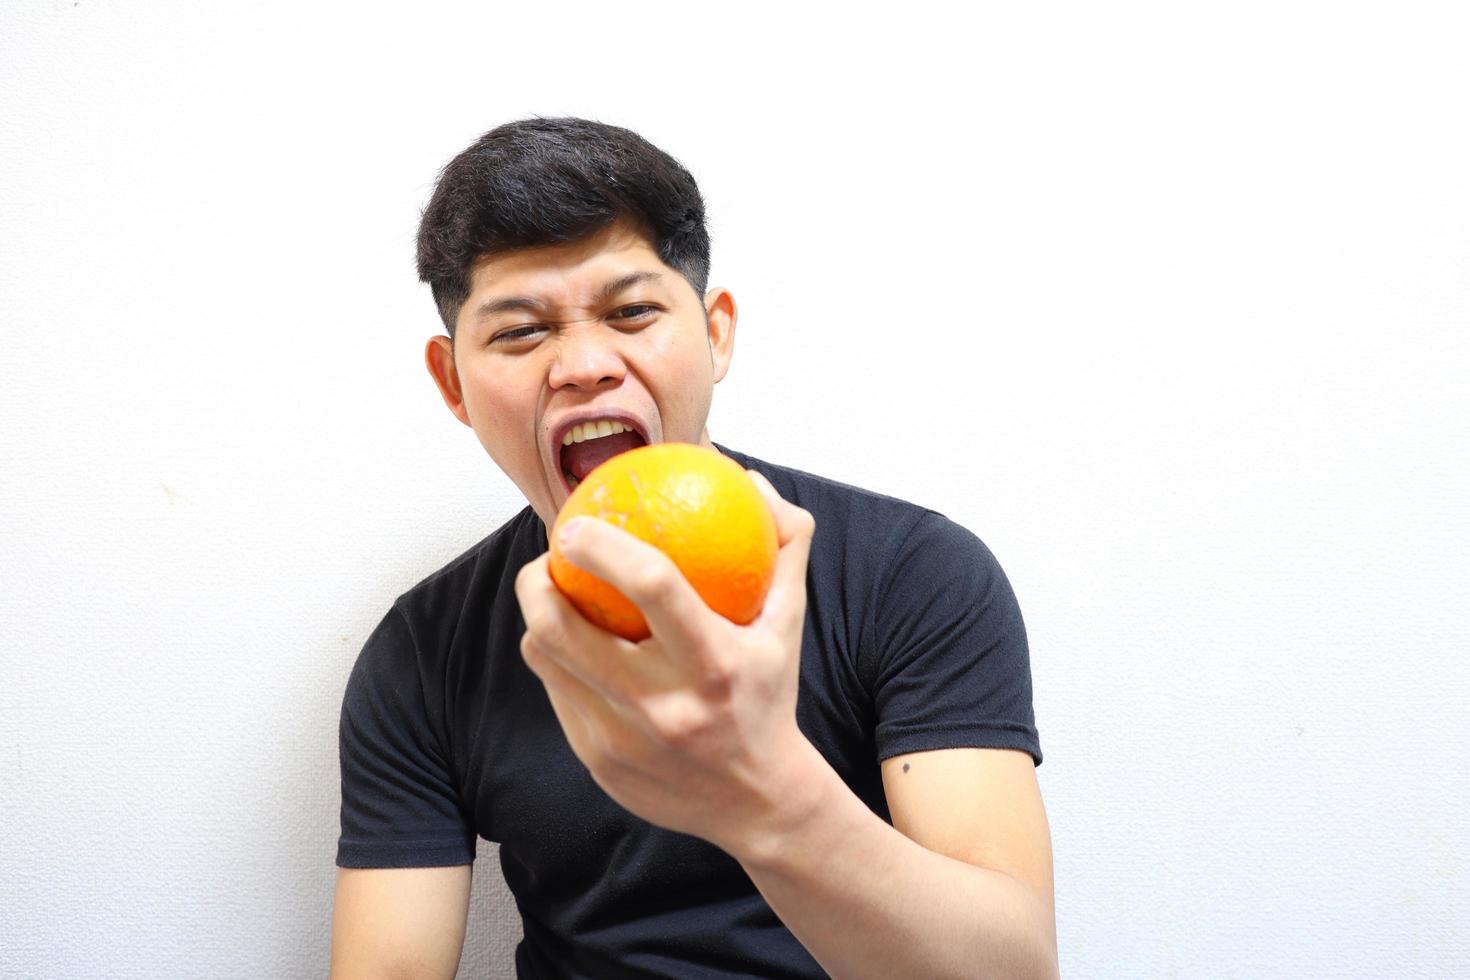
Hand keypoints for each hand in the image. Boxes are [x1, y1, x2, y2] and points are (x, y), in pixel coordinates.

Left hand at [513, 469, 820, 856]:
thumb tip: (751, 480)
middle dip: (539, 578)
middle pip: (564, 629)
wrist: (759, 804)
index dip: (602, 546)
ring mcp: (623, 738)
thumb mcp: (788, 622)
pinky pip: (556, 692)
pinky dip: (557, 659)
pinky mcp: (597, 762)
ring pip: (546, 658)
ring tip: (552, 589)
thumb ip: (784, 543)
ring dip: (539, 614)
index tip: (578, 522)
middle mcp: (665, 704)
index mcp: (716, 663)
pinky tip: (568, 641)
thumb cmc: (769, 696)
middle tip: (552, 553)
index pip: (652, 586)